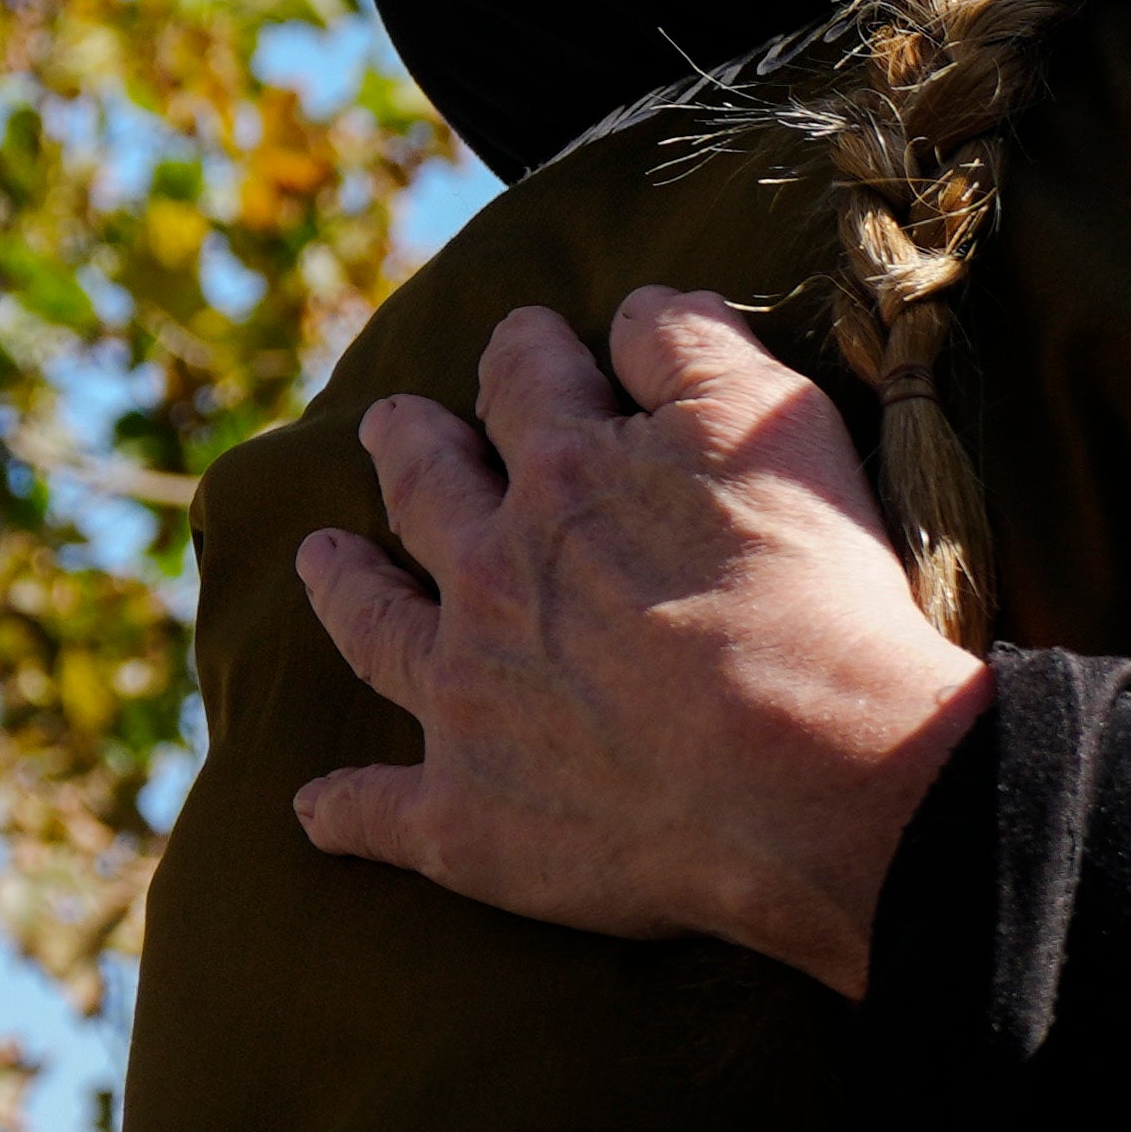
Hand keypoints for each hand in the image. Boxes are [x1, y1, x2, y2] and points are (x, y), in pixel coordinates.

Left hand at [287, 294, 981, 993]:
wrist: (815, 775)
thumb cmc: (809, 595)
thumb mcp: (770, 418)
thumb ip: (692, 345)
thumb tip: (633, 311)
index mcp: (564, 475)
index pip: (526, 381)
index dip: (527, 353)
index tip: (525, 342)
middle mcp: (492, 576)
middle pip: (426, 491)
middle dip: (408, 447)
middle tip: (388, 427)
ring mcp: (468, 699)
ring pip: (376, 628)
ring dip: (345, 588)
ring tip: (320, 561)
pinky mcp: (471, 820)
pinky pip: (382, 812)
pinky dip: (345, 810)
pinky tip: (315, 808)